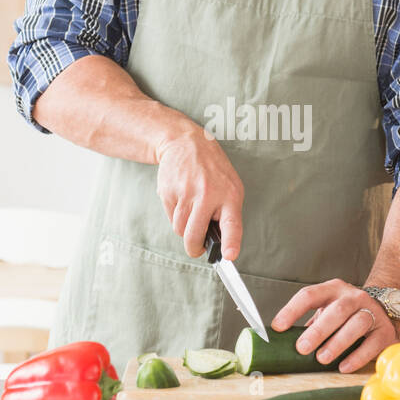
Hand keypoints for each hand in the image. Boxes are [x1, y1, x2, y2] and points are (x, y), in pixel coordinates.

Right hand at [154, 125, 244, 258]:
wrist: (186, 142)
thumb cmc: (212, 170)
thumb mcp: (229, 186)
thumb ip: (226, 212)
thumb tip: (219, 243)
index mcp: (229, 195)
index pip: (232, 223)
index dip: (231, 242)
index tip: (229, 256)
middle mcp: (208, 194)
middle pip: (194, 235)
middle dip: (193, 248)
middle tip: (197, 248)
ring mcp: (186, 192)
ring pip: (179, 229)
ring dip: (183, 228)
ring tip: (191, 212)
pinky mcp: (168, 191)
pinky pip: (169, 217)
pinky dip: (174, 215)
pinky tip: (181, 198)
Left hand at [271, 280, 399, 372]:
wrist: (385, 313)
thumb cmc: (346, 317)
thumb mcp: (327, 311)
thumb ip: (309, 324)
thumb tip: (280, 345)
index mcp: (333, 290)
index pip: (309, 295)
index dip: (292, 310)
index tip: (277, 328)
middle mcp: (354, 297)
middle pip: (337, 310)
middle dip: (318, 330)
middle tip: (301, 349)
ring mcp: (372, 312)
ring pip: (357, 323)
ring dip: (338, 342)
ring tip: (322, 359)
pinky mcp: (385, 331)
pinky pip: (372, 343)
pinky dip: (357, 356)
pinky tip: (344, 367)